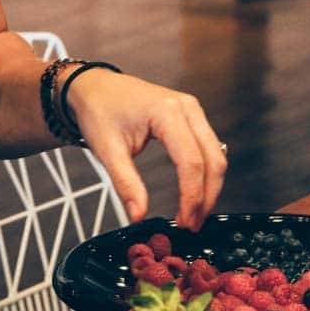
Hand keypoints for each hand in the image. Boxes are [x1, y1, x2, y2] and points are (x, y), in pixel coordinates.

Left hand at [64, 70, 226, 229]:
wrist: (93, 86)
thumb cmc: (98, 110)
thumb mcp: (107, 149)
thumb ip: (125, 184)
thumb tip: (138, 216)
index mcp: (167, 112)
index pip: (191, 161)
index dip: (192, 196)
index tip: (184, 222)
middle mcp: (187, 108)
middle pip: (213, 159)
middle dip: (206, 196)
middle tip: (192, 225)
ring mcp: (192, 110)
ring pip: (216, 155)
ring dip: (209, 187)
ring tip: (193, 214)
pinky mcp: (191, 117)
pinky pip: (209, 148)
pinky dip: (205, 174)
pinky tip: (194, 193)